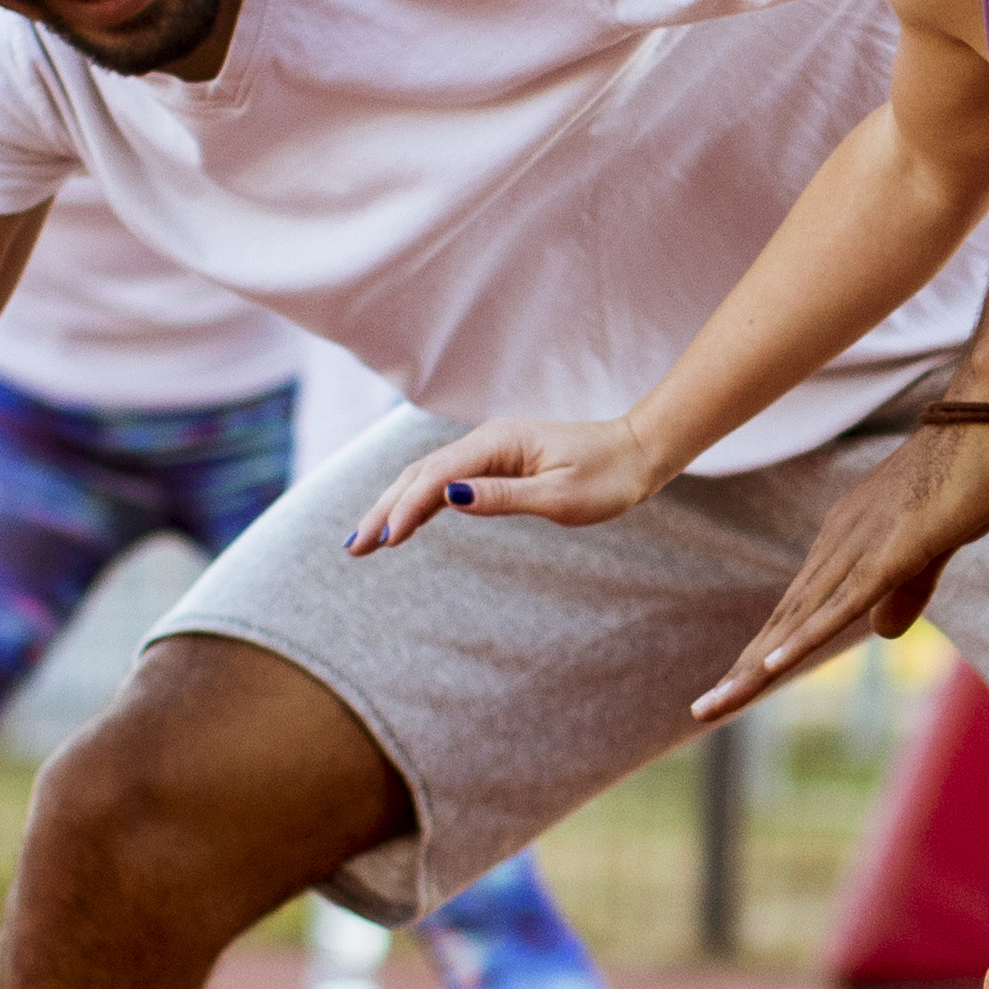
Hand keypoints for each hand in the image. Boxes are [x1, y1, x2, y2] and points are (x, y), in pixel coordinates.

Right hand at [355, 417, 656, 552]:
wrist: (636, 453)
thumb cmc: (607, 477)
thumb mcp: (559, 495)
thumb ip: (503, 497)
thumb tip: (450, 497)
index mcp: (497, 444)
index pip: (435, 477)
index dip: (405, 509)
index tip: (384, 541)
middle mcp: (486, 440)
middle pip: (419, 474)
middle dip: (384, 509)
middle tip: (352, 547)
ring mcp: (489, 450)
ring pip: (427, 476)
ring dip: (393, 506)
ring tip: (365, 540)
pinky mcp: (496, 462)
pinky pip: (446, 480)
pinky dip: (419, 501)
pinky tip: (403, 523)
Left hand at [686, 415, 988, 722]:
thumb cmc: (967, 472)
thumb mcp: (933, 545)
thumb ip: (908, 590)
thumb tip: (883, 633)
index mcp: (845, 543)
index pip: (795, 610)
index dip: (763, 653)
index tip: (731, 690)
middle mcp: (840, 544)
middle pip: (783, 620)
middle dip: (742, 670)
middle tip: (702, 710)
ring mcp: (863, 545)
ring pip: (800, 617)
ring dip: (757, 664)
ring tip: (718, 704)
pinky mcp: (893, 548)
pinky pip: (844, 600)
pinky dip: (805, 634)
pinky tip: (773, 665)